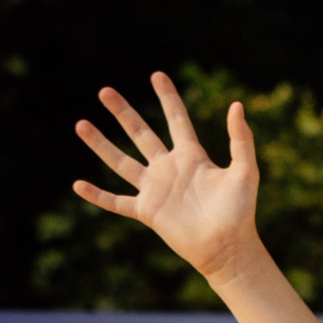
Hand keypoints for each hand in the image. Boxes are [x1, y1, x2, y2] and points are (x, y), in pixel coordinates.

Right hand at [74, 71, 262, 282]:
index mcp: (191, 156)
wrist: (228, 247)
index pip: (176, 119)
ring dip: (101, 144)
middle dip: (123, 112)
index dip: (167, 97)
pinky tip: (78, 185)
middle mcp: (169, 169)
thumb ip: (240, 139)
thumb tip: (236, 105)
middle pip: (141, 134)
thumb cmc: (240, 211)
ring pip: (121, 162)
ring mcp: (156, 190)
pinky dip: (98, 195)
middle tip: (105, 91)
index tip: (156, 75)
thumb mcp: (244, 171)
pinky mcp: (147, 212)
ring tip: (81, 124)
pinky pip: (116, 202)